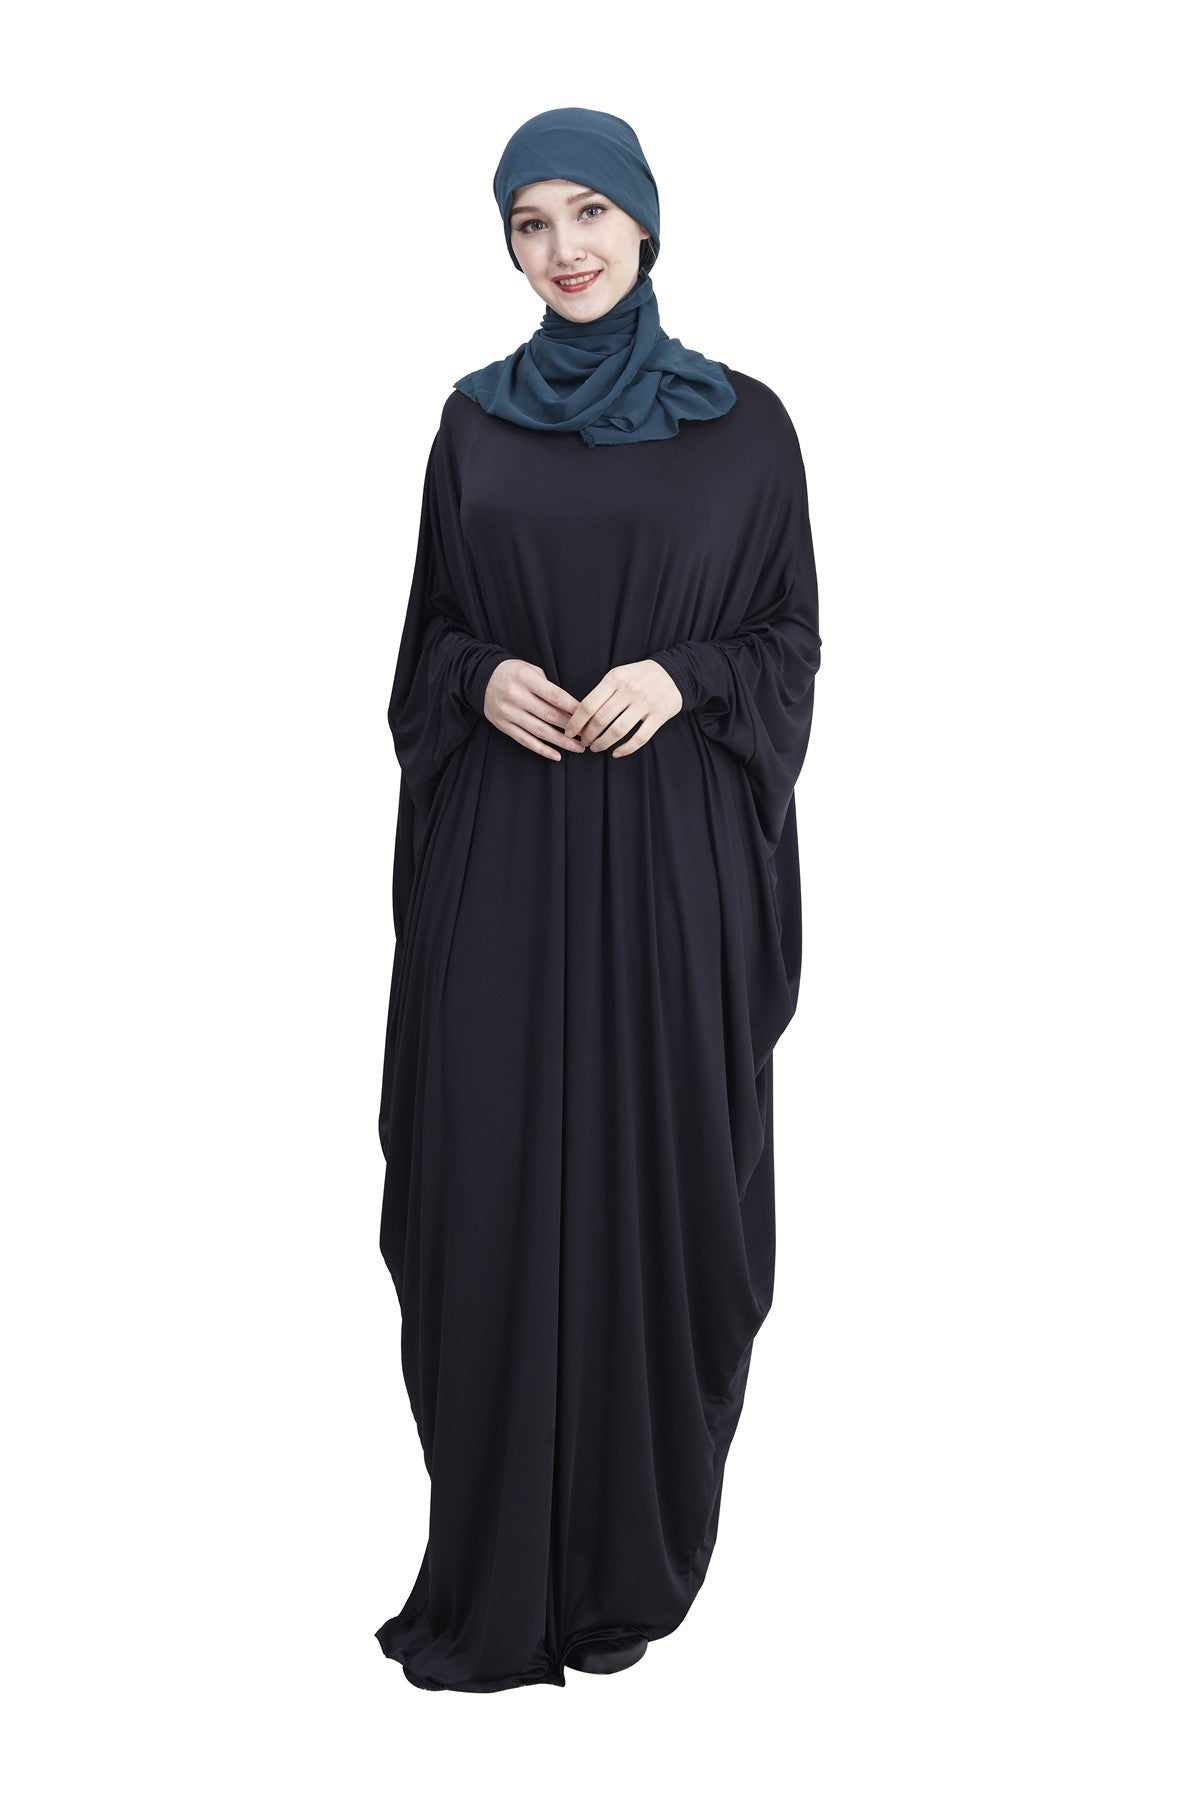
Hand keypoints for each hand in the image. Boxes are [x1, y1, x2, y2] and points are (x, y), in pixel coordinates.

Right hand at [482, 659, 588, 761]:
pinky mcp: (503, 725)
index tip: (589, 716)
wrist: (480, 679)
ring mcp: (509, 712)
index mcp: (526, 679)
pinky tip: (557, 755)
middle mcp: (516, 696)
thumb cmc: (513, 673)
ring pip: (540, 731)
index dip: (574, 708)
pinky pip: (525, 740)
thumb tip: (570, 706)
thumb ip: (549, 685)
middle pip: (550, 715)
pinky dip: (542, 750)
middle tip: (589, 734)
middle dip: (572, 727)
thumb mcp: (530, 669)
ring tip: (579, 748)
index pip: (555, 696)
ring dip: (562, 742)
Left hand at [563, 660, 683, 757]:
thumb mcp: (619, 674)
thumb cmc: (641, 676)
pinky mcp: (659, 716)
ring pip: (617, 731)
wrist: (675, 672)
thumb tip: (581, 716)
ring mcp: (645, 704)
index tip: (570, 732)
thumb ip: (602, 692)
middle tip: (584, 742)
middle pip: (601, 720)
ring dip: (603, 743)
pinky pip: (639, 738)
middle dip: (588, 735)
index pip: (588, 704)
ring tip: (596, 747)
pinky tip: (616, 753)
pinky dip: (625, 749)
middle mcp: (629, 690)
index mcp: (615, 678)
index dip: (576, 722)